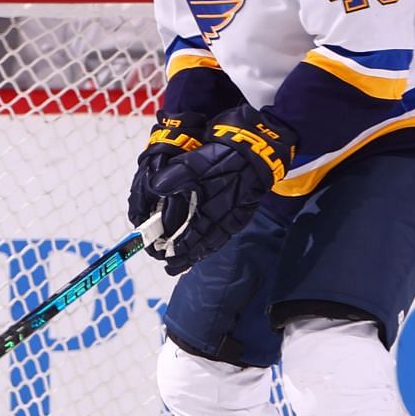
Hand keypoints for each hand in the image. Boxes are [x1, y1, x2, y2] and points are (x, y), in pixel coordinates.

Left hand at [143, 108, 294, 273]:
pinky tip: (206, 247)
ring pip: (214, 241)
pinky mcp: (241, 212)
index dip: (179, 249)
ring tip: (184, 263)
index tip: (164, 258)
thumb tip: (155, 186)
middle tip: (170, 266)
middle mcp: (225, 217)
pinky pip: (225, 234)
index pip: (192, 237)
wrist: (259, 148)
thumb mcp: (198, 161)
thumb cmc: (227, 155)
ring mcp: (235, 216)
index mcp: (212, 209)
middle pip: (203, 244)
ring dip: (198, 252)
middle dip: (186, 255)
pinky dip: (212, 243)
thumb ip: (176, 176)